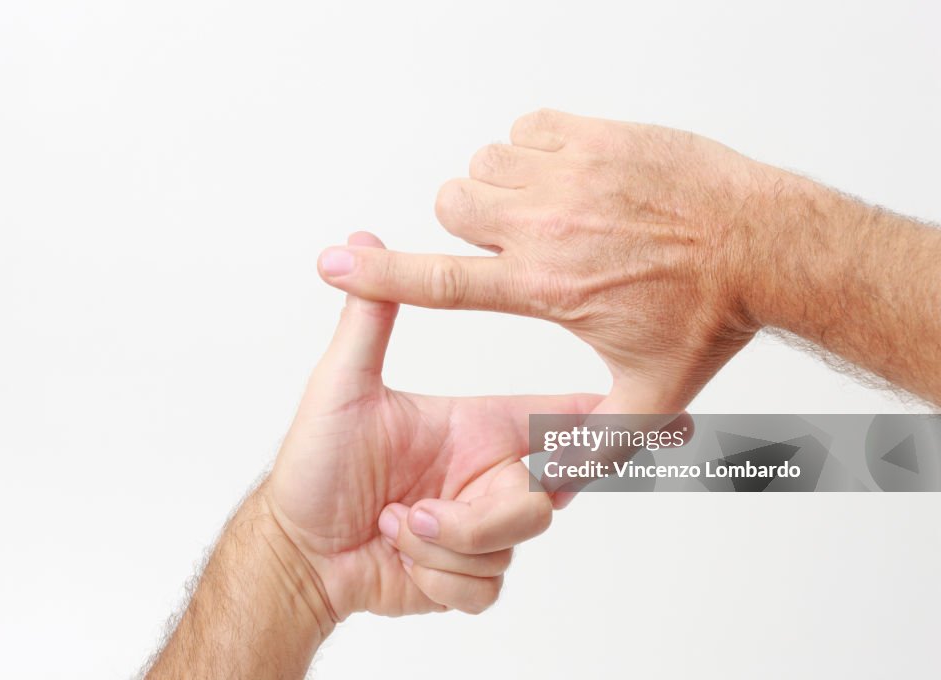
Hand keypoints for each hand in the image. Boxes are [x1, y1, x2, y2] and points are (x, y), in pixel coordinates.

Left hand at [265, 231, 603, 618]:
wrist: (295, 549)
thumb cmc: (313, 464)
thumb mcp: (341, 385)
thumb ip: (368, 320)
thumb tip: (361, 242)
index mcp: (475, 427)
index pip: (556, 419)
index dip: (607, 422)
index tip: (669, 421)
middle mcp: (485, 476)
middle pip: (540, 501)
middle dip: (480, 517)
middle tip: (414, 509)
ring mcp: (477, 529)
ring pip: (510, 548)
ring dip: (441, 546)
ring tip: (393, 525)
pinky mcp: (464, 574)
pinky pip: (486, 587)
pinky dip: (437, 579)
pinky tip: (399, 558)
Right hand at [316, 110, 771, 412]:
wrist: (768, 243)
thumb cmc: (710, 318)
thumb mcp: (651, 398)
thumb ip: (594, 446)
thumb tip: (554, 489)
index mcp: (545, 286)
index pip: (439, 281)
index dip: (375, 276)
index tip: (332, 264)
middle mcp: (549, 224)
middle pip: (454, 207)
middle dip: (469, 233)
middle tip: (514, 254)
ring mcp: (573, 173)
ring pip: (486, 166)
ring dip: (501, 194)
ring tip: (548, 222)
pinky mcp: (598, 136)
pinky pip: (525, 131)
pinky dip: (531, 155)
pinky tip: (567, 184)